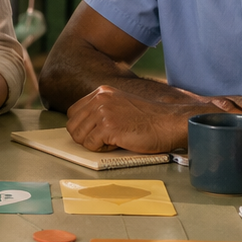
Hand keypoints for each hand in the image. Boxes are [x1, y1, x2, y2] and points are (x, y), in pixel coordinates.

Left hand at [65, 85, 191, 152]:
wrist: (169, 123)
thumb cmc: (150, 119)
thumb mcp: (121, 105)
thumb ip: (103, 109)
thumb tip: (83, 126)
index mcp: (102, 92)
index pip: (73, 112)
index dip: (81, 127)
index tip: (93, 133)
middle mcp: (100, 99)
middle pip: (72, 124)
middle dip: (84, 137)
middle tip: (103, 140)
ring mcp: (103, 112)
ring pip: (78, 136)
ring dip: (93, 144)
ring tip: (112, 141)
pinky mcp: (108, 126)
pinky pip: (90, 144)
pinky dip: (102, 150)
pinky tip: (117, 144)